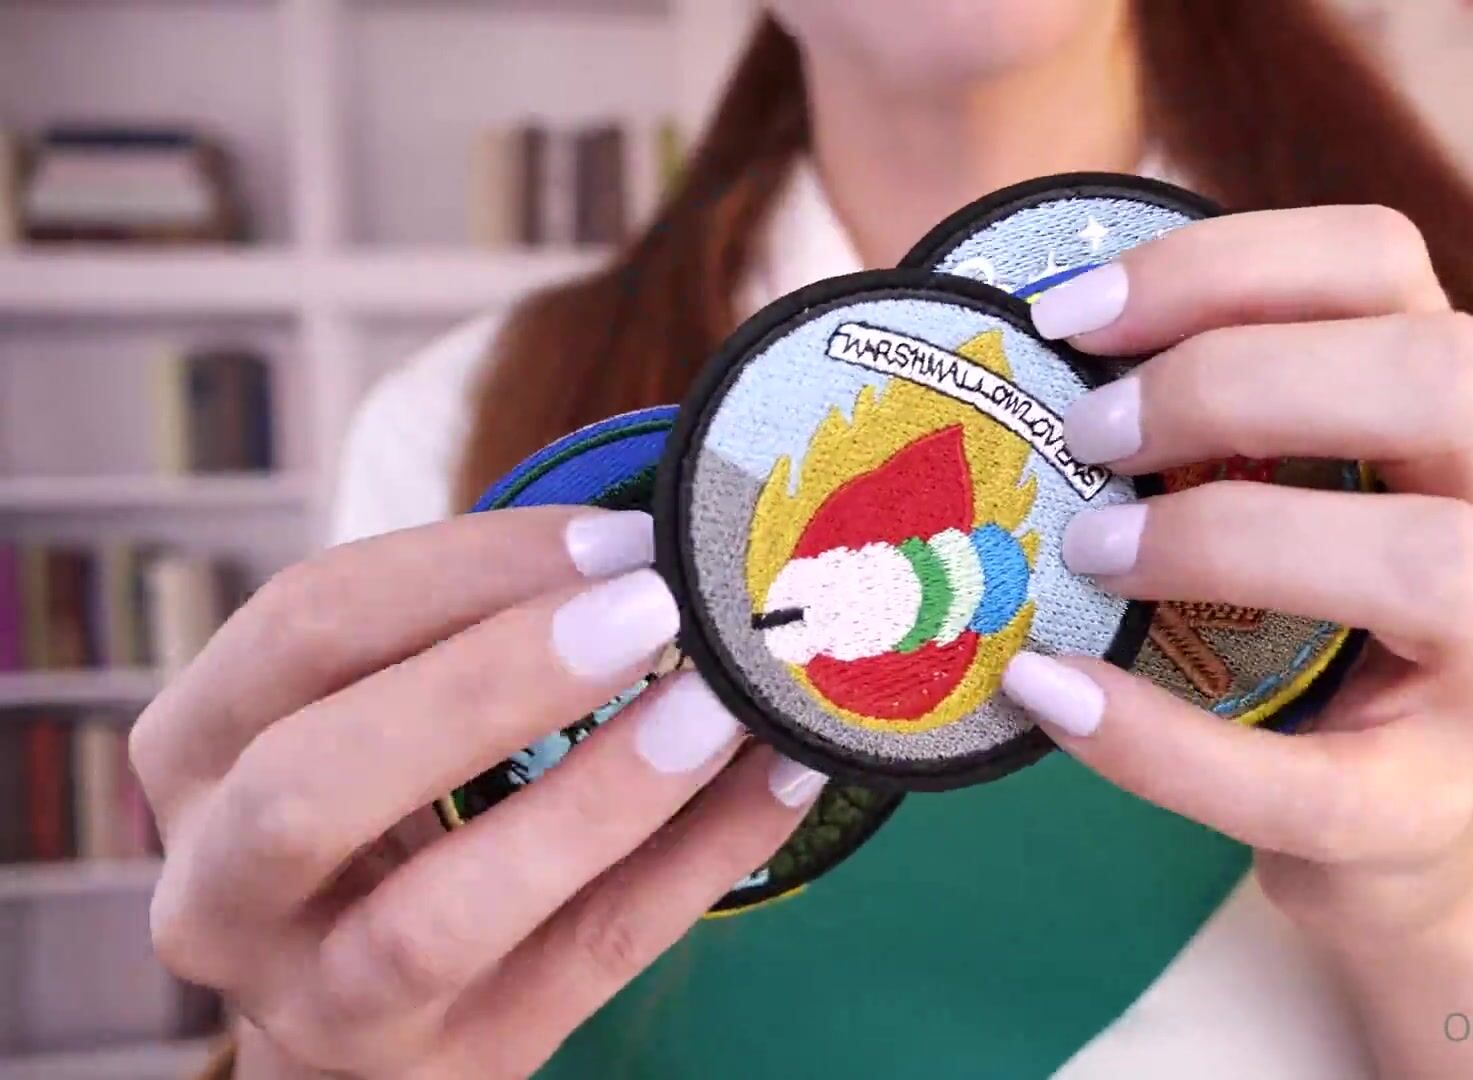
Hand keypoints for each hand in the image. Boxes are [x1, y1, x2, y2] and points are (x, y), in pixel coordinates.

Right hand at [131, 509, 825, 1077]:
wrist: (365, 1007)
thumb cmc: (385, 805)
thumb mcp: (368, 709)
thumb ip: (463, 629)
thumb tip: (657, 536)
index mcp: (192, 757)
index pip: (299, 630)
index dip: (461, 568)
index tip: (613, 537)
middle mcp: (219, 894)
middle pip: (315, 782)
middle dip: (492, 681)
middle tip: (652, 608)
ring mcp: (327, 1003)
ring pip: (440, 917)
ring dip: (598, 795)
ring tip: (720, 706)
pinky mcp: (456, 1064)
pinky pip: (591, 960)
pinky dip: (701, 860)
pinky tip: (780, 775)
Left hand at [1005, 205, 1472, 946]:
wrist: (1369, 826)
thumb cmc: (1290, 620)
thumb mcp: (1264, 486)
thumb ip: (1194, 408)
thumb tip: (1025, 330)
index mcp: (1453, 406)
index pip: (1385, 262)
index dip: (1224, 264)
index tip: (1066, 313)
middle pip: (1449, 376)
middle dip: (1241, 382)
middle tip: (1090, 434)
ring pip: (1439, 564)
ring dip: (1234, 537)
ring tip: (1088, 554)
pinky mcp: (1426, 808)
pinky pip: (1311, 784)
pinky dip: (1164, 743)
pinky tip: (1050, 694)